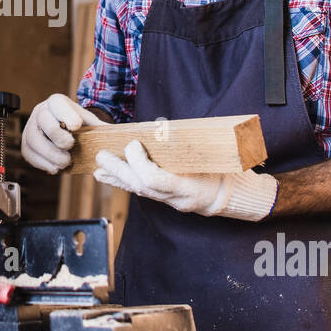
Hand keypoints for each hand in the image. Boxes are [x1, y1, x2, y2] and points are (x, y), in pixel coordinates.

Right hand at [21, 93, 105, 173]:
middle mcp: (40, 111)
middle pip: (44, 122)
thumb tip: (121, 138)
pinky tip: (55, 167)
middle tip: (70, 147)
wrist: (65, 128)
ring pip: (34, 141)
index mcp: (56, 102)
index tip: (76, 127)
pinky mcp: (26, 144)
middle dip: (59, 137)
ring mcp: (30, 128)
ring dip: (50, 155)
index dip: (67, 116)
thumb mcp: (90, 122)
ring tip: (65, 162)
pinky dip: (43, 163)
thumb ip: (102, 128)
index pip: (58, 105)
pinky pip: (29, 154)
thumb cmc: (78, 124)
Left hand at [93, 139, 276, 220]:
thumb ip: (187, 147)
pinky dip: (122, 183)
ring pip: (137, 191)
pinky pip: (141, 192)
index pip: (154, 180)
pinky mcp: (166, 200)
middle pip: (141, 186)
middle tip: (103, 155)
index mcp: (189, 187)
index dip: (139, 163)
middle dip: (119, 170)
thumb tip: (160, 128)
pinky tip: (107, 177)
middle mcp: (176, 199)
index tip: (133, 144)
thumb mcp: (212, 158)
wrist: (232, 197)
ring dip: (116, 177)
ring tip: (98, 167)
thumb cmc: (226, 173)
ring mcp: (170, 202)